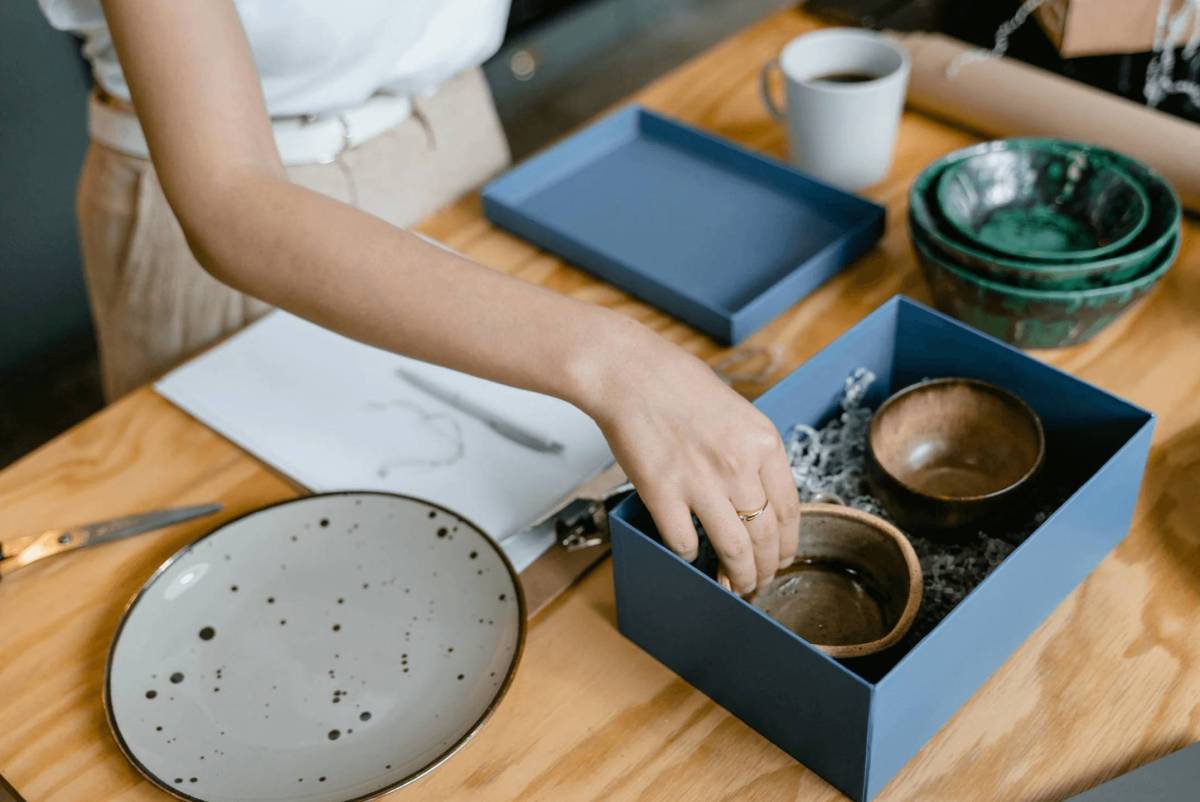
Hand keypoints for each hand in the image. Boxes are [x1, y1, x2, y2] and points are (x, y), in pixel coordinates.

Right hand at [580, 320, 800, 594]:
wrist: (629, 373)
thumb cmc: (675, 383)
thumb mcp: (736, 412)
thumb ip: (752, 452)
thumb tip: (757, 497)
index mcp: (763, 442)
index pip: (790, 510)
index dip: (789, 544)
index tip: (782, 557)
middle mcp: (740, 466)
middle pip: (765, 537)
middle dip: (765, 569)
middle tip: (759, 581)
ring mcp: (702, 483)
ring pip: (733, 549)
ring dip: (737, 576)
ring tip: (734, 585)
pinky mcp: (664, 494)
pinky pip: (685, 542)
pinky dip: (690, 555)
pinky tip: (690, 553)